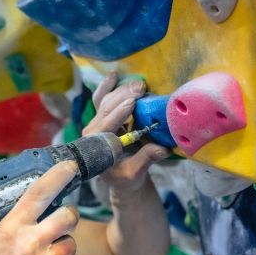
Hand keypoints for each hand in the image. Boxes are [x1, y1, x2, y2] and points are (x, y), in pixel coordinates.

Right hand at [0, 162, 80, 254]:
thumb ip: (13, 226)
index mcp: (11, 228)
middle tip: (63, 221)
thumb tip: (32, 208)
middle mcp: (30, 243)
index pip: (39, 193)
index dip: (58, 176)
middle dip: (69, 216)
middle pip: (67, 216)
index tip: (70, 167)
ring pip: (71, 243)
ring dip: (64, 247)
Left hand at [84, 72, 170, 193]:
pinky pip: (102, 98)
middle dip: (123, 96)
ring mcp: (96, 123)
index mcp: (97, 147)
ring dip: (121, 90)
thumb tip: (163, 149)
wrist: (119, 178)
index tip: (132, 102)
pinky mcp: (101, 117)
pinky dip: (108, 86)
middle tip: (141, 87)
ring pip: (104, 101)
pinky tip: (115, 76)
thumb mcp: (135, 173)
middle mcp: (92, 132)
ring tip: (139, 84)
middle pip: (106, 109)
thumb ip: (146, 159)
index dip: (118, 114)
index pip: (106, 127)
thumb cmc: (125, 178)